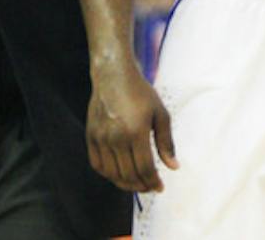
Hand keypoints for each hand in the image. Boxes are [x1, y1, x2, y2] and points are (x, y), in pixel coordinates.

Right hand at [87, 64, 178, 192]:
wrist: (114, 77)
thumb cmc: (140, 94)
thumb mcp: (160, 114)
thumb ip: (166, 142)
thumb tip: (173, 167)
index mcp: (136, 131)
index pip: (145, 168)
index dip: (153, 182)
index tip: (160, 187)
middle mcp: (116, 137)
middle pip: (129, 174)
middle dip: (142, 186)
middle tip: (150, 186)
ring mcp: (101, 138)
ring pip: (112, 174)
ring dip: (126, 184)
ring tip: (137, 183)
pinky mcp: (91, 137)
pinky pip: (98, 165)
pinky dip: (109, 175)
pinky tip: (120, 174)